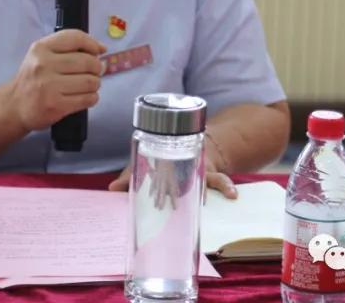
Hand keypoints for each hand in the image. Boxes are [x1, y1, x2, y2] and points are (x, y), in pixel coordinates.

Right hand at [7, 29, 105, 131]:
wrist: (14, 105)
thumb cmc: (33, 78)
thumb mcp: (42, 55)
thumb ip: (68, 48)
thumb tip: (101, 48)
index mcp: (41, 48)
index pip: (75, 38)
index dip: (92, 44)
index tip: (99, 51)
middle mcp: (44, 65)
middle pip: (87, 61)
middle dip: (97, 67)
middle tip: (95, 72)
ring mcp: (49, 86)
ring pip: (90, 81)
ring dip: (95, 84)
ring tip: (89, 85)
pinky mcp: (56, 106)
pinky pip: (87, 99)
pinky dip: (92, 97)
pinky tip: (85, 96)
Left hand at [108, 144, 236, 200]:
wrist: (197, 140)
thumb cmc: (166, 159)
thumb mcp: (148, 165)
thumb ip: (130, 175)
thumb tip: (111, 188)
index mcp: (162, 162)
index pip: (155, 173)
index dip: (149, 185)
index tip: (148, 196)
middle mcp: (180, 162)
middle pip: (178, 177)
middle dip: (174, 190)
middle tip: (169, 204)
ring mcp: (196, 166)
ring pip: (199, 176)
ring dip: (204, 187)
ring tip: (207, 199)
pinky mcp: (211, 172)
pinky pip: (220, 179)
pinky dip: (227, 187)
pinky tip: (233, 195)